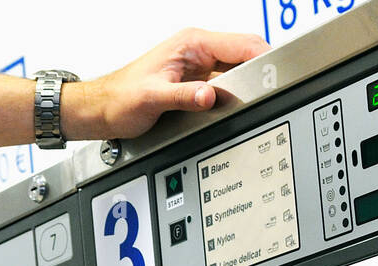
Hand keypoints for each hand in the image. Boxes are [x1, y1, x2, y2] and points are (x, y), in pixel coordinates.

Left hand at [67, 28, 269, 140]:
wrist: (101, 110)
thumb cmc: (119, 98)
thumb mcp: (152, 99)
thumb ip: (184, 97)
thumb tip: (210, 96)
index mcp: (192, 43)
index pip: (243, 43)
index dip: (263, 57)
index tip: (276, 74)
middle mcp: (198, 51)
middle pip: (245, 56)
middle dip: (257, 73)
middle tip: (263, 94)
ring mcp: (198, 67)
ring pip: (236, 72)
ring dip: (243, 86)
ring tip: (247, 102)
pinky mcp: (195, 83)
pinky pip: (223, 86)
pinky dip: (230, 96)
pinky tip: (230, 107)